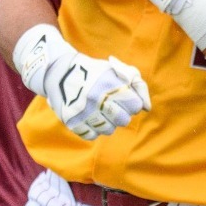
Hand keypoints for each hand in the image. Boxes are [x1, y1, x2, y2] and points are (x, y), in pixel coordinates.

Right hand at [15, 25, 150, 139]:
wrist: (59, 71)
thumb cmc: (94, 72)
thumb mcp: (117, 70)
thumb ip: (138, 85)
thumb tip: (147, 108)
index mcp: (110, 84)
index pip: (135, 106)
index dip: (131, 102)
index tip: (123, 97)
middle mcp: (97, 99)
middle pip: (123, 120)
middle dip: (120, 113)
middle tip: (110, 105)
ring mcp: (84, 112)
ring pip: (109, 130)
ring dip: (106, 122)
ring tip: (98, 109)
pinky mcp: (72, 122)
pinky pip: (92, 135)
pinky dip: (92, 128)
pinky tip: (88, 116)